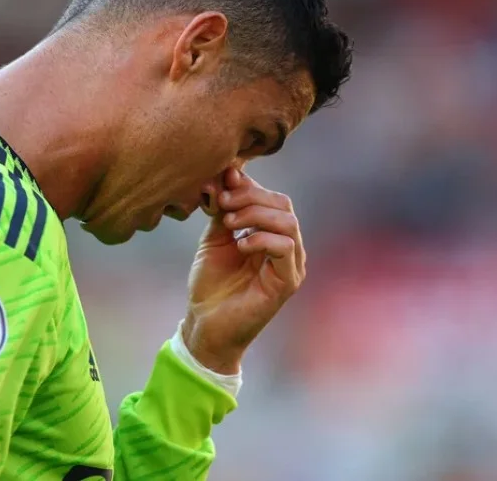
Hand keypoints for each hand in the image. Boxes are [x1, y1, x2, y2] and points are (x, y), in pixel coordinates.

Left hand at [182, 168, 306, 374]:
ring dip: (255, 215)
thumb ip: (224, 209)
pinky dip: (261, 238)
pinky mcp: (288, 282)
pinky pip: (286, 247)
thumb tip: (229, 171)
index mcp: (272, 235)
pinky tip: (239, 244)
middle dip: (250, 197)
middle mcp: (287, 248)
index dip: (249, 187)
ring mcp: (291, 266)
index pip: (272, 198)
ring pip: (288, 222)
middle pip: (283, 205)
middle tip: (222, 204)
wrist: (205, 325)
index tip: (221, 183)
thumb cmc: (211, 284)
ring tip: (228, 222)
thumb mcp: (215, 238)